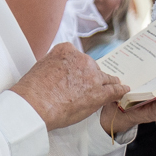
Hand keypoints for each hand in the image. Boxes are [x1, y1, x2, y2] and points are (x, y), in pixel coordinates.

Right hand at [11, 43, 126, 130]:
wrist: (35, 104)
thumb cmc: (32, 91)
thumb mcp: (40, 67)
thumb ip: (54, 65)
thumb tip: (57, 71)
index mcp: (66, 50)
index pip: (77, 57)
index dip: (78, 68)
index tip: (78, 74)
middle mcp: (82, 59)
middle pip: (91, 67)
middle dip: (90, 77)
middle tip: (85, 87)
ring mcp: (92, 76)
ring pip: (104, 78)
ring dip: (107, 82)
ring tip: (113, 85)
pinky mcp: (100, 92)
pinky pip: (114, 90)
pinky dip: (119, 91)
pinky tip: (123, 91)